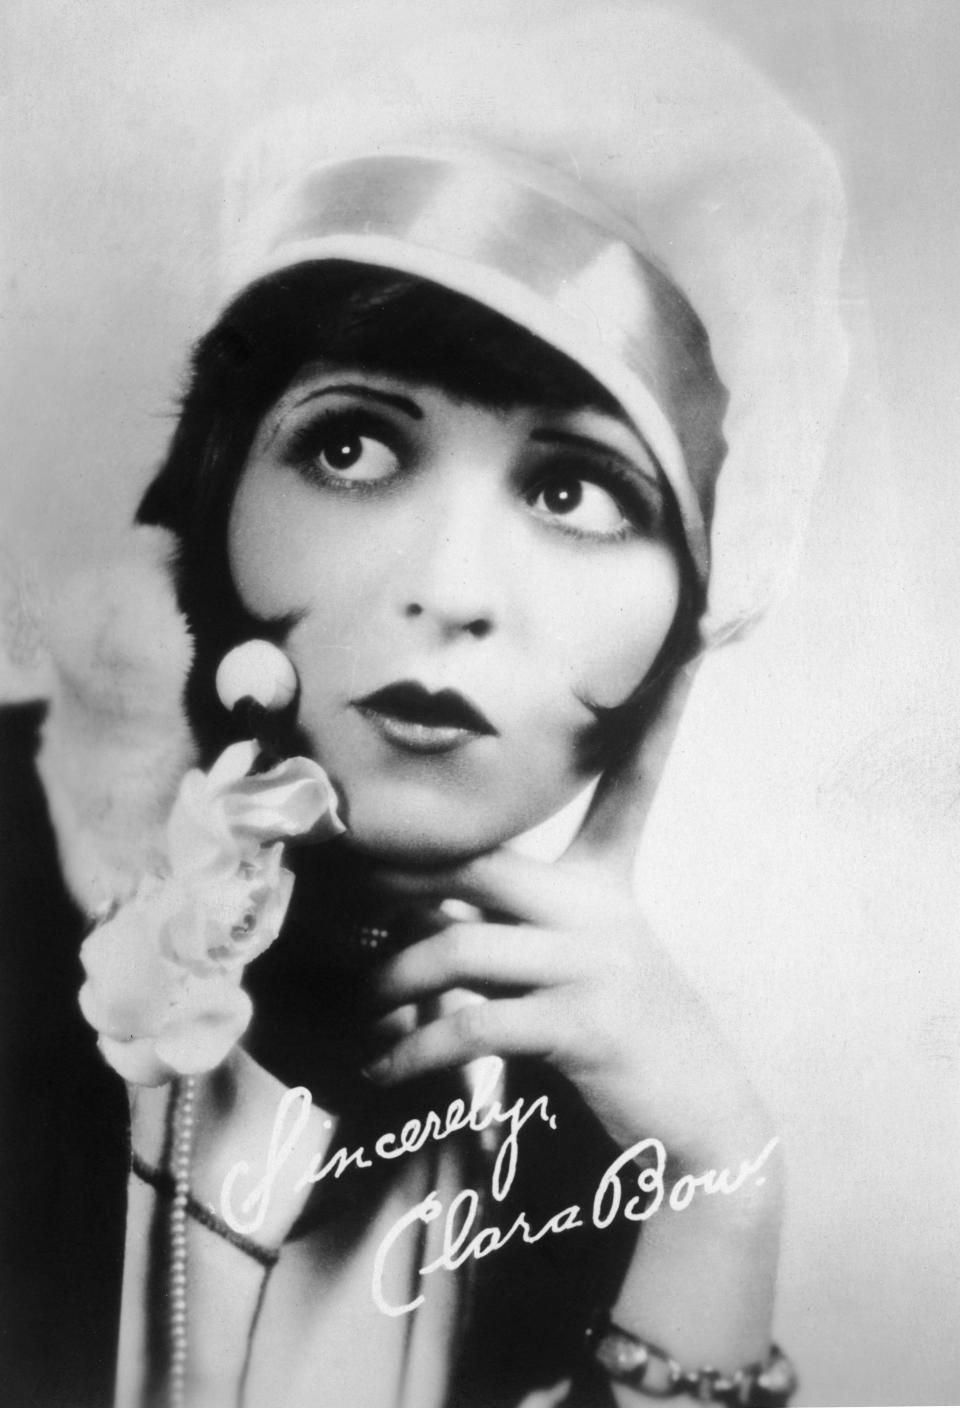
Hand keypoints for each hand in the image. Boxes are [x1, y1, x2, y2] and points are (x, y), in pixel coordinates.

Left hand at [365, 666, 773, 1172]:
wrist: (699, 1128)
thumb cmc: (625, 1044)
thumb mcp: (579, 970)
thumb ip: (512, 933)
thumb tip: (420, 922)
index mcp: (608, 883)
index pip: (633, 782)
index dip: (660, 718)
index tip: (685, 652)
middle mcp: (604, 906)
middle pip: (479, 859)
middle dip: (396, 881)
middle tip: (337, 898)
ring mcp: (596, 962)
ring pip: (458, 945)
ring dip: (391, 985)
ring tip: (362, 1014)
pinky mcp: (584, 1023)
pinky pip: (470, 1025)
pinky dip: (413, 1054)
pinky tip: (384, 1073)